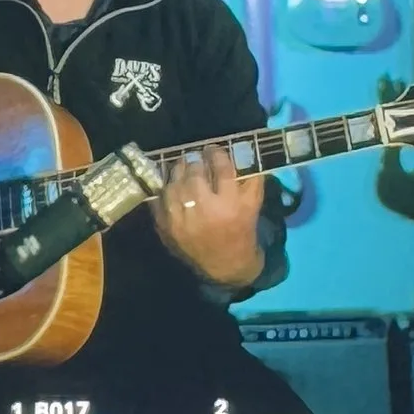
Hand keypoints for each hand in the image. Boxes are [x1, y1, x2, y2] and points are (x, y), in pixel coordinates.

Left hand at [152, 142, 266, 292]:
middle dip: (195, 162)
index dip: (215, 153)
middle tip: (197, 158)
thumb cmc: (242, 230)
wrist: (225, 265)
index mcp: (230, 205)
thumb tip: (239, 150)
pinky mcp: (167, 229)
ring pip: (173, 184)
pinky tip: (172, 185)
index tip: (212, 149)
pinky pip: (159, 200)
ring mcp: (182, 221)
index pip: (221, 168)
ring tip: (183, 167)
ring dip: (178, 172)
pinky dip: (165, 190)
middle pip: (194, 173)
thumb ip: (249, 177)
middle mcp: (204, 212)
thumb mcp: (253, 204)